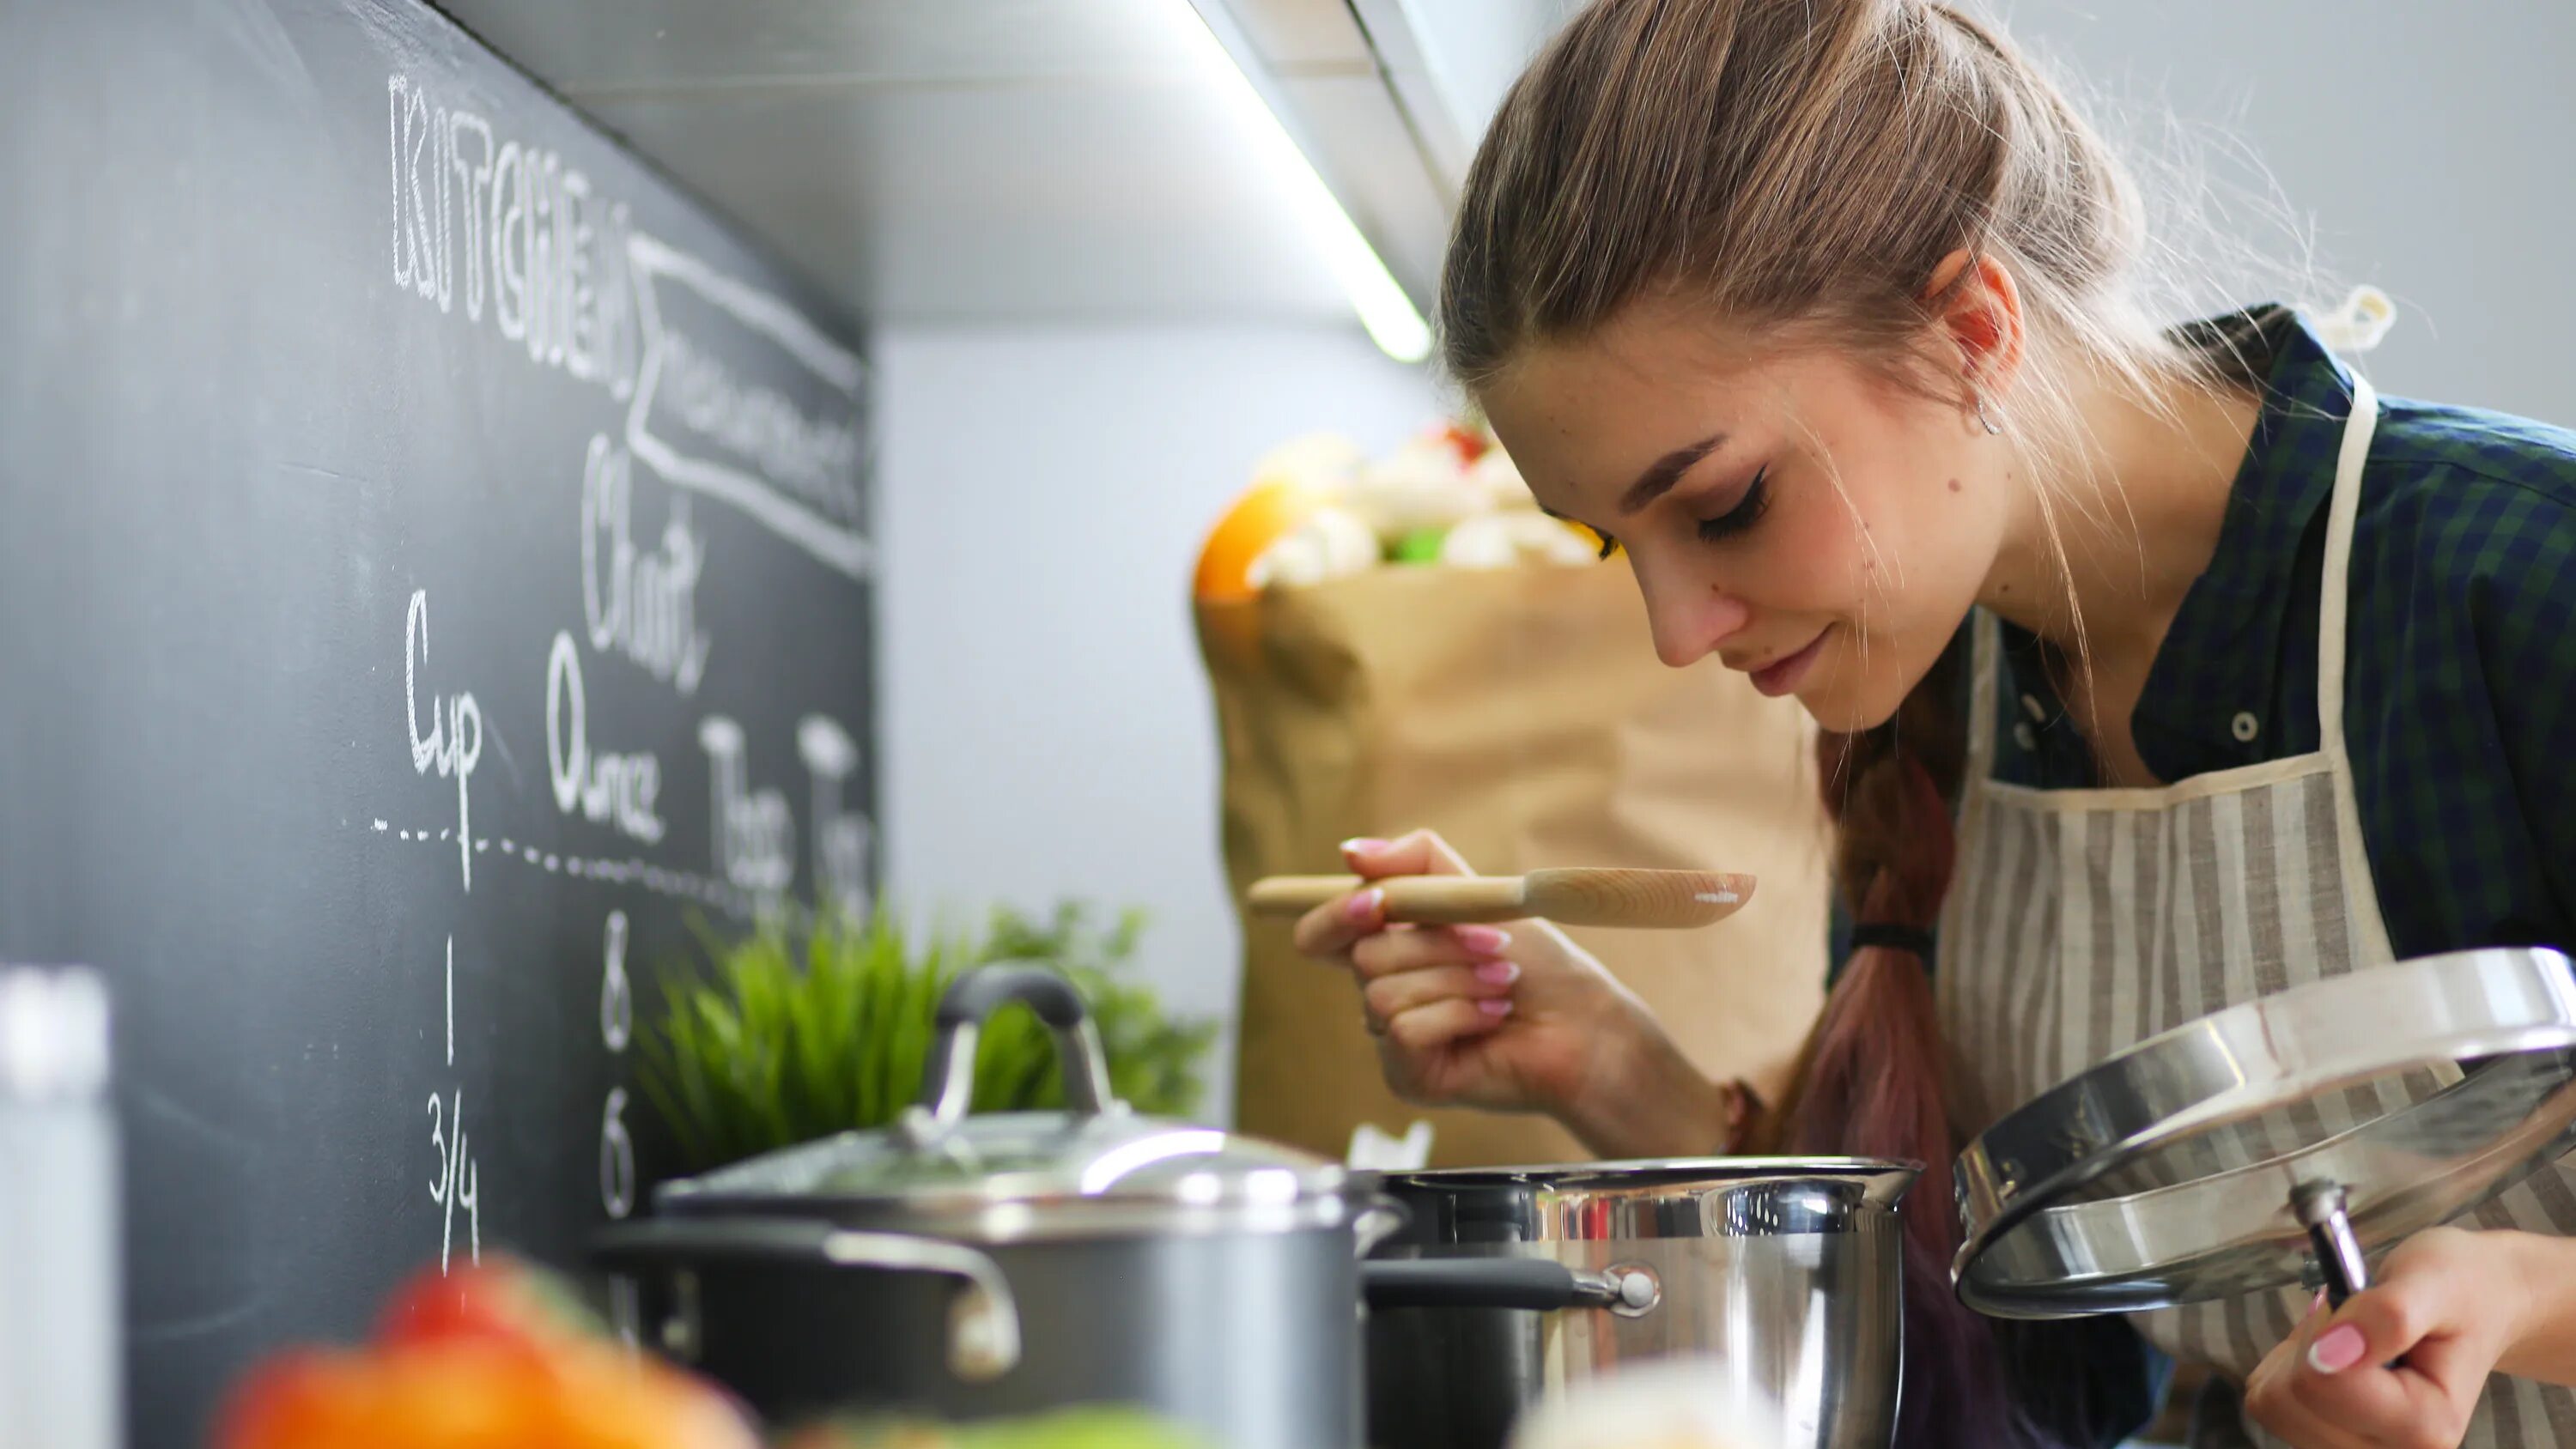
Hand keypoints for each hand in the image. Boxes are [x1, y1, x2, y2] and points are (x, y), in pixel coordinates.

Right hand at [1287, 829, 1731, 1157]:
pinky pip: (1405, 1031)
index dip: (1335, 914)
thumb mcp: (1477, 894)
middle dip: (1437, 943)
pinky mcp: (1409, 1076)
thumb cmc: (1539, 964)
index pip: (1320, 934)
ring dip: (1457, 979)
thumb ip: (1417, 862)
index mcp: (1388, 948)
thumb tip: (1350, 851)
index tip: (1377, 902)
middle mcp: (1381, 993)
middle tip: (1495, 946)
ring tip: (1502, 984)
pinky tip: (1493, 1017)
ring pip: (1384, 994)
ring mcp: (1391, 1039)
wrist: (1585, 1024)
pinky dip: (1459, 1014)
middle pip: (1363, 955)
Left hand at [2244, 1227, 2544, 1447]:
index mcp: (2427, 1428)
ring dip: (2298, 1356)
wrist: (2477, 1306)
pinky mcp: (2328, 1439)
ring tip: (2351, 1340)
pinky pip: (2268, 1401)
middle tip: (2357, 1321)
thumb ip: (2388, 1316)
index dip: (2325, 1330)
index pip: (2322, 1384)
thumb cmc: (2459, 1291)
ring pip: (2272, 1403)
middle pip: (2287, 1399)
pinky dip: (2289, 1367)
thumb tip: (2328, 1351)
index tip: (2362, 1306)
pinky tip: (2334, 1356)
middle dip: (2310, 1344)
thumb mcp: (2434, 1283)